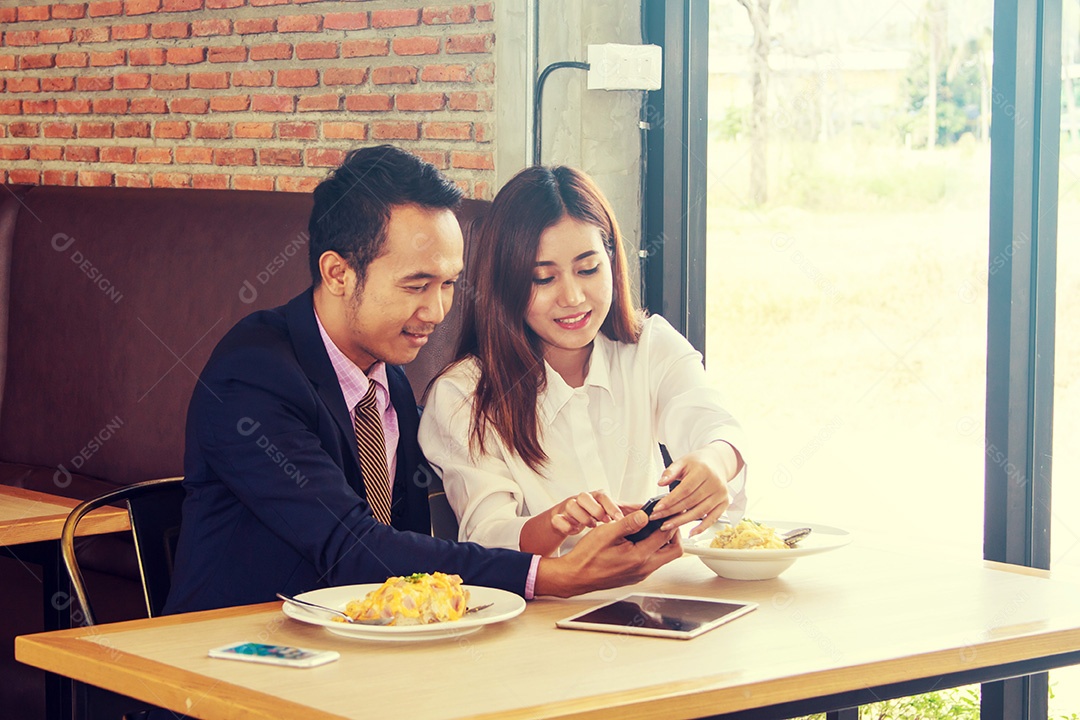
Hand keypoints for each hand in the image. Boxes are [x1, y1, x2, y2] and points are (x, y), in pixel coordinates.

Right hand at [519, 490, 622, 555]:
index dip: (610, 507)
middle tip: (603, 521)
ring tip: (590, 526)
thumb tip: (646, 508)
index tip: (618, 519)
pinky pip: (557, 519)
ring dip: (581, 517)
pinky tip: (574, 531)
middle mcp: (581, 499)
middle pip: (585, 497)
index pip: (603, 496)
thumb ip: (626, 510)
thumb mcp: (610, 511)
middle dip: (595, 510)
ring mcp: (568, 507)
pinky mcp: (557, 517)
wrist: (568, 521)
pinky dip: (565, 526)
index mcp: (595, 497)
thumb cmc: (593, 515)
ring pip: (570, 505)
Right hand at [533, 511, 682, 596]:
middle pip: (674, 551)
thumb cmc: (587, 557)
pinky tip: (641, 539)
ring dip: (663, 542)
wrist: (575, 576)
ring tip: (652, 527)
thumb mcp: (606, 533)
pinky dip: (653, 549)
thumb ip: (628, 523)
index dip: (668, 520)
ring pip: (664, 557)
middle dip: (673, 534)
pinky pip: (653, 561)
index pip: (666, 537)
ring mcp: (640, 574)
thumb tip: (645, 515)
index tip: (667, 511)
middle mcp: (643, 569)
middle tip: (664, 521)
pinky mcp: (635, 575)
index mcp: (638, 557)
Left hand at [651, 442, 741, 536]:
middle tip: (657, 518)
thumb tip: (661, 482)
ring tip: (667, 525)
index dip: (670, 500)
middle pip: (690, 502)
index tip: (657, 508)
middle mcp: (715, 483)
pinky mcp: (724, 503)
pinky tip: (690, 532)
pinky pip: (712, 518)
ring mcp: (721, 495)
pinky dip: (702, 527)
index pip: (684, 489)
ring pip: (699, 512)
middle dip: (672, 512)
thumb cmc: (698, 463)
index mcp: (703, 471)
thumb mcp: (682, 461)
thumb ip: (670, 472)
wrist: (717, 462)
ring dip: (682, 522)